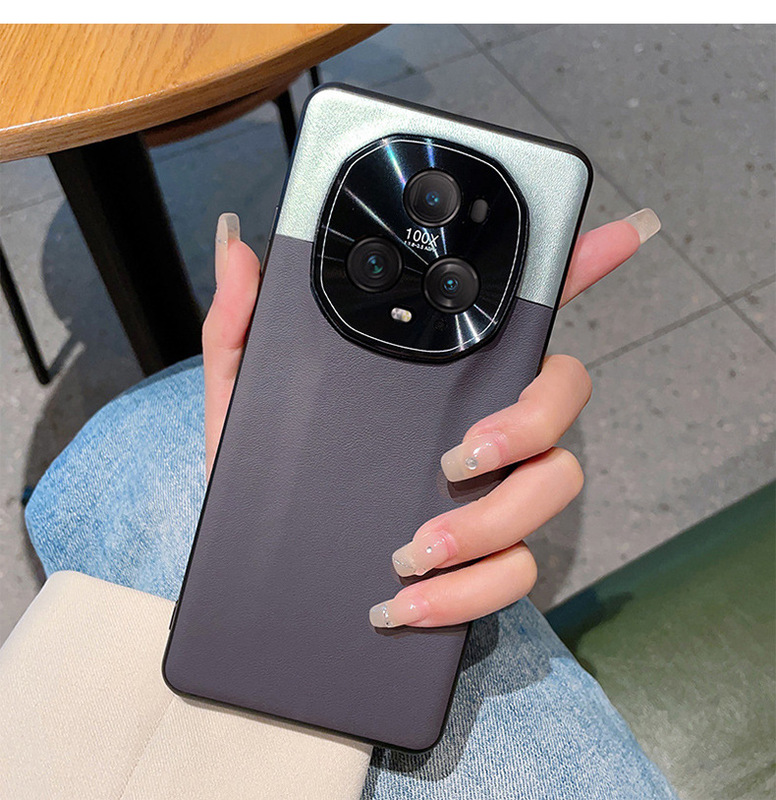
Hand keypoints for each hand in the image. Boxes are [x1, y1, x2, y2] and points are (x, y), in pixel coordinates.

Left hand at [203, 209, 659, 626]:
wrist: (262, 572)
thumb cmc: (265, 475)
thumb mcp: (246, 396)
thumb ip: (244, 322)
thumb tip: (239, 247)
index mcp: (435, 374)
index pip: (516, 311)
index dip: (575, 270)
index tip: (618, 235)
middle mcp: (479, 421)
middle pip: (563, 395)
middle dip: (527, 423)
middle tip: (455, 457)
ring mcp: (490, 491)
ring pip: (556, 485)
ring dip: (492, 521)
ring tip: (413, 549)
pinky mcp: (482, 562)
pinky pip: (518, 572)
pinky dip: (470, 594)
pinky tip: (412, 603)